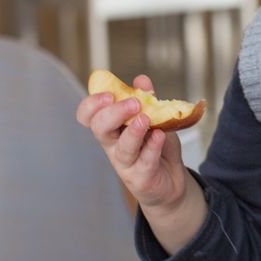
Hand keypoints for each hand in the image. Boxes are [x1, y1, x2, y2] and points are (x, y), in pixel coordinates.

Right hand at [77, 73, 188, 210]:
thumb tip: (141, 80)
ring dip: (133, 132)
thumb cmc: (155, 147)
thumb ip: (147, 100)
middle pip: (100, 129)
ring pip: (122, 148)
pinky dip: (152, 148)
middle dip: (113, 113)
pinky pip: (145, 162)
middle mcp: (113, 146)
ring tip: (145, 118)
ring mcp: (125, 164)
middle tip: (133, 103)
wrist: (171, 180)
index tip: (109, 93)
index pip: (88, 116)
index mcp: (111, 128)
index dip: (92, 104)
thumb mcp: (154, 119)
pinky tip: (160, 136)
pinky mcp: (141, 178)